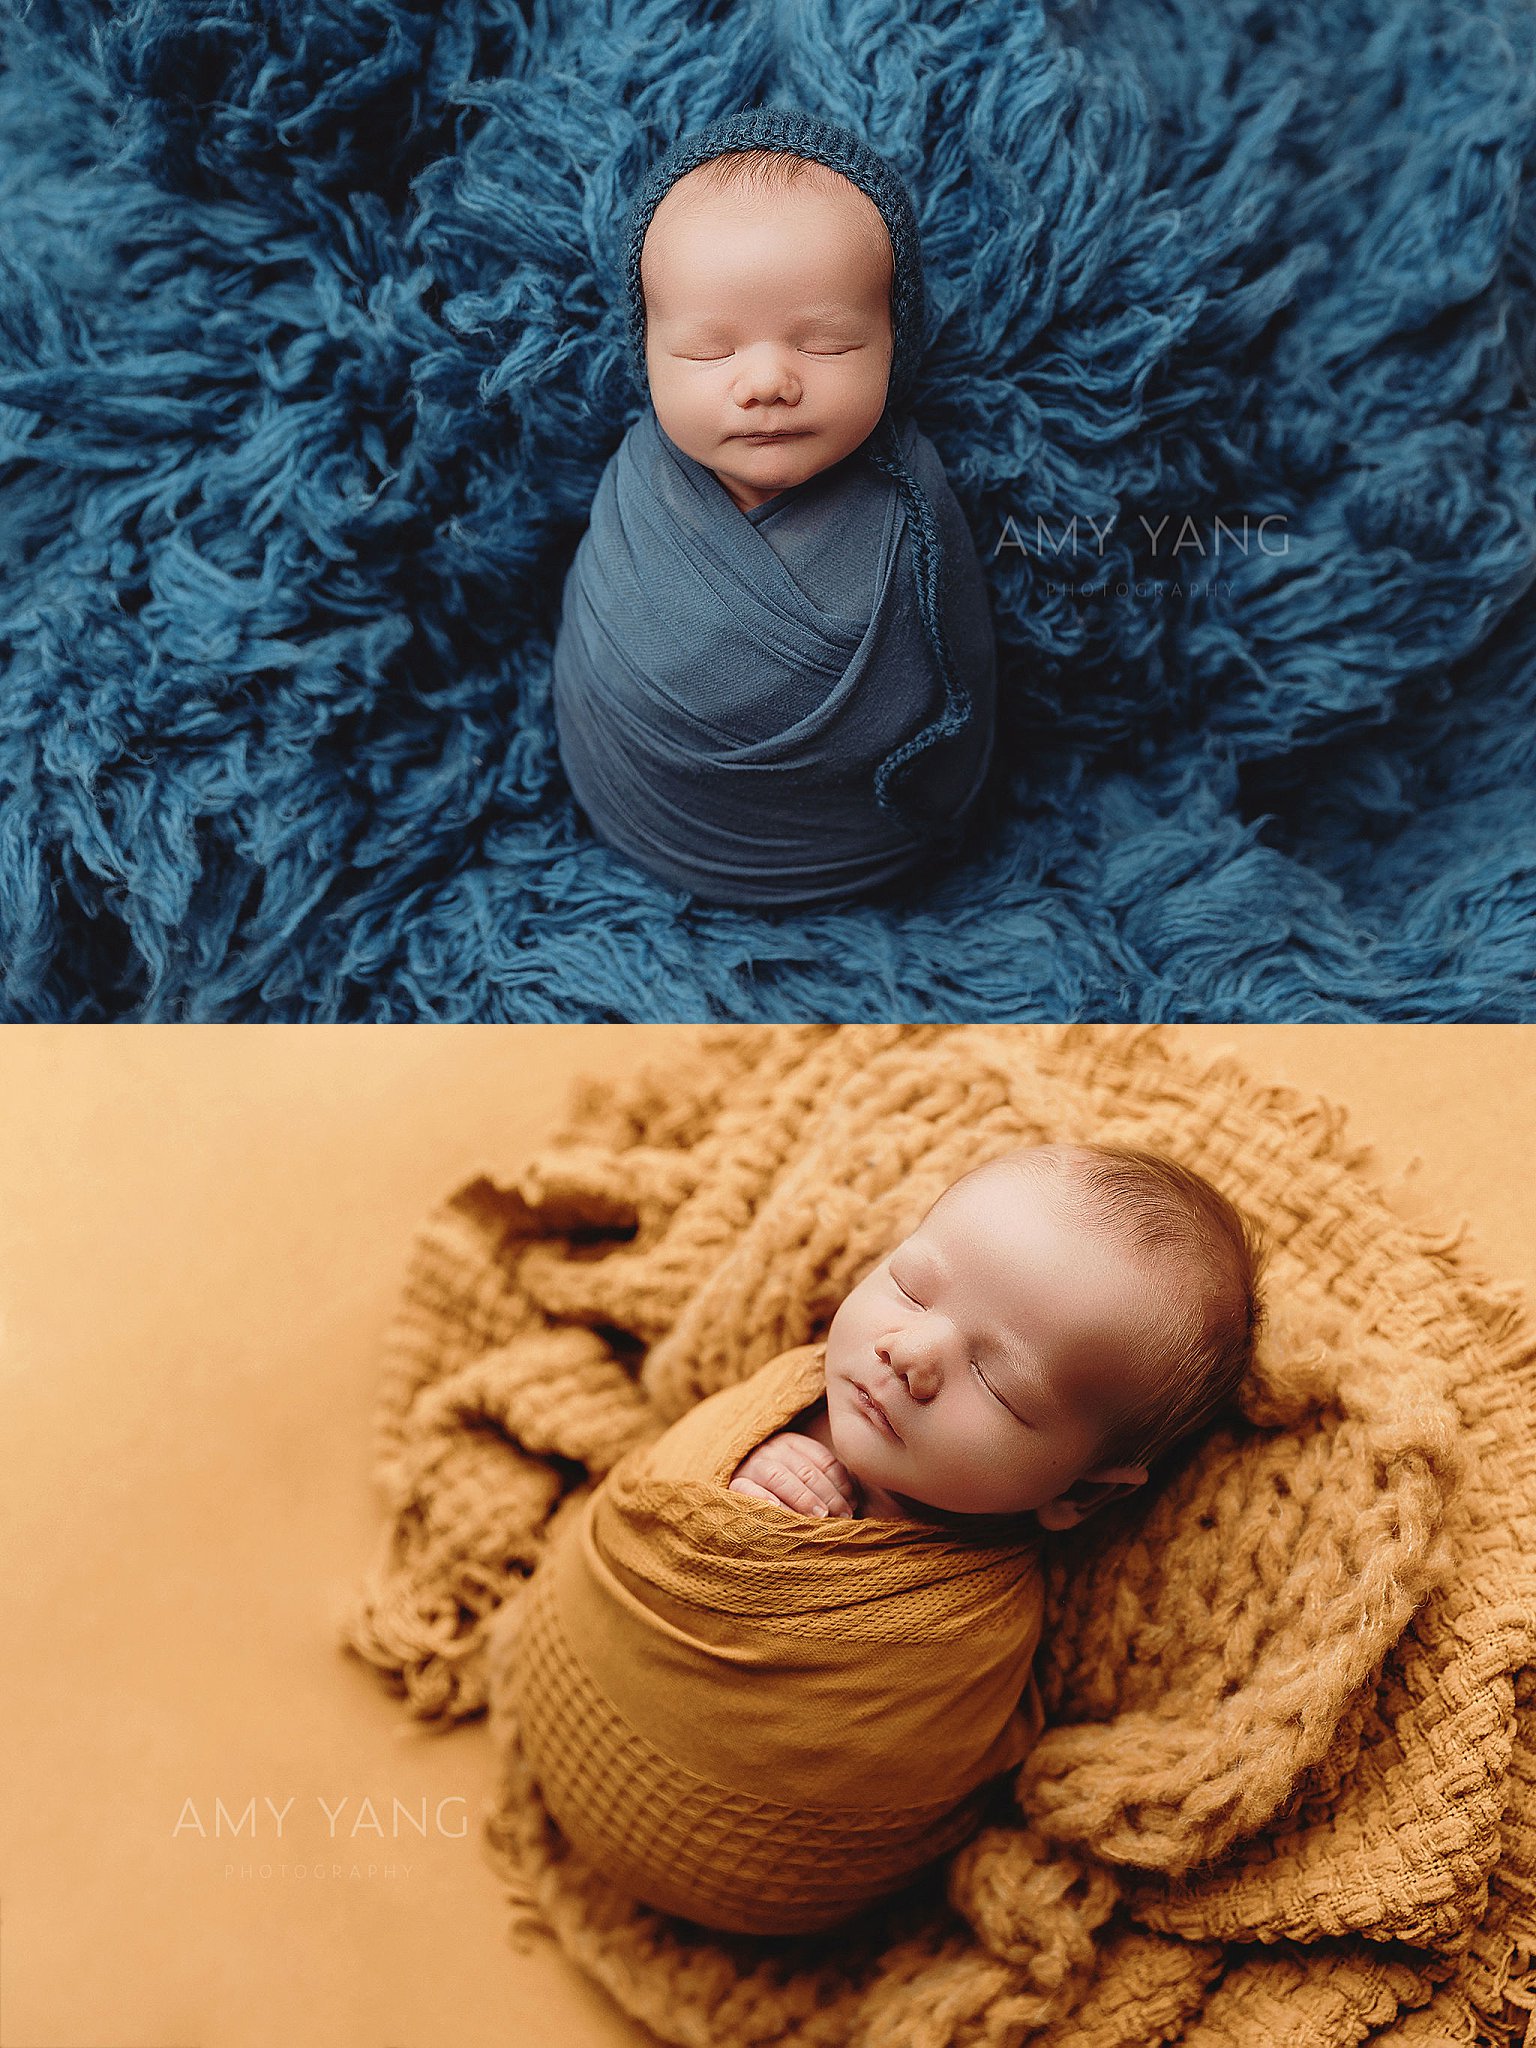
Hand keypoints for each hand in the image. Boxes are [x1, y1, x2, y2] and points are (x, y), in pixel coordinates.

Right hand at [728, 1431, 858, 1517]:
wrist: (735, 1476)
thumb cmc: (778, 1484)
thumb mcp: (800, 1473)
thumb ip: (823, 1480)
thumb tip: (852, 1502)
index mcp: (792, 1442)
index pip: (822, 1459)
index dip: (841, 1482)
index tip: (853, 1503)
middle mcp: (772, 1449)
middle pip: (806, 1470)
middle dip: (828, 1495)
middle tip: (842, 1516)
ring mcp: (752, 1465)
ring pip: (780, 1477)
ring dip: (803, 1497)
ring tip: (820, 1516)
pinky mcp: (734, 1482)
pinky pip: (747, 1488)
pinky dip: (762, 1497)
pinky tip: (776, 1508)